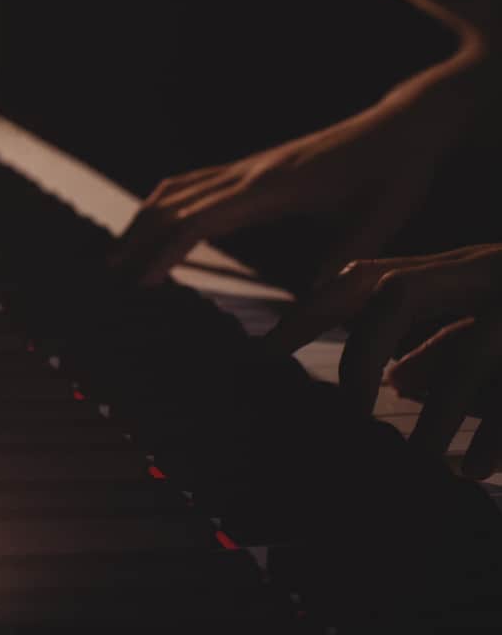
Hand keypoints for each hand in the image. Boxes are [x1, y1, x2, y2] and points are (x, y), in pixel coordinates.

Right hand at [110, 102, 438, 287]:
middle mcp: (249, 173)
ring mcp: (246, 167)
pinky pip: (190, 184)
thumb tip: (314, 302)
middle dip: (136, 241)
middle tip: (108, 279)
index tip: (140, 284)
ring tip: (117, 256)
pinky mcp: (250, 169)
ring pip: (174, 191)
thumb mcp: (380, 219)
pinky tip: (152, 225)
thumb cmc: (394, 173)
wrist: (401, 127)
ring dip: (141, 221)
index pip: (199, 220)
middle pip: (172, 205)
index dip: (164, 252)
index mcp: (273, 187)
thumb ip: (343, 258)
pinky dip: (161, 205)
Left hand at [265, 244, 501, 477]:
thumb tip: (395, 382)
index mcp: (456, 269)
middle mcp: (485, 270)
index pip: (363, 280)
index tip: (263, 357)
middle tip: (346, 417)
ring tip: (416, 465)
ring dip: (438, 414)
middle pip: (398, 295)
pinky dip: (496, 434)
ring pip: (470, 352)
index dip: (311, 313)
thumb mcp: (491, 326)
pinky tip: (473, 471)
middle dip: (362, 355)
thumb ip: (442, 350)